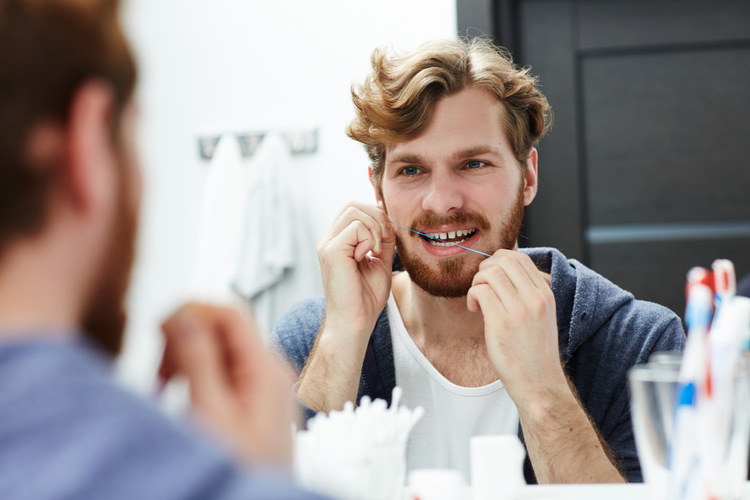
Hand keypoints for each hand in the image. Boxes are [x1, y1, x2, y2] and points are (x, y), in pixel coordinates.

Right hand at [159, 302, 295, 465]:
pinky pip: (219, 371)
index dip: (191, 310)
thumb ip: (197, 358)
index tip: (159, 330)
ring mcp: (262, 385)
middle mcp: (269, 370)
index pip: (230, 311)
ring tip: (167, 388)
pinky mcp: (251, 400)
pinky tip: (181, 397)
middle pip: (221, 327)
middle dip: (184, 340)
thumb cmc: (241, 469)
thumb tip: (183, 313)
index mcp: (266, 367)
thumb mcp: (211, 412)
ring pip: (217, 348)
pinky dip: (194, 376)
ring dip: (185, 359)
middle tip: (162, 372)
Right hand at [317, 202, 395, 337]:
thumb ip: (383, 240)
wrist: (355, 322)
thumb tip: (390, 219)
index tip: (387, 234)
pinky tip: (369, 256)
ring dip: (374, 227)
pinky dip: (370, 238)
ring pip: (353, 210)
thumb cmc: (366, 298)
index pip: (353, 208)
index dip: (375, 214)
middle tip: (384, 241)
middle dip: (376, 216)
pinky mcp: (331, 251)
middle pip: (352, 204)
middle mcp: (329, 240)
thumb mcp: (380, 262)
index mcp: (338, 242)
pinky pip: (356, 227)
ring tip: (376, 251)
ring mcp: (327, 245)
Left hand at [466, 250, 565, 403]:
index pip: (520, 258)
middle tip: (481, 286)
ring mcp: (519, 309)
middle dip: (485, 268)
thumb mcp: (541, 316)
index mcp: (545, 294)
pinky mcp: (502, 322)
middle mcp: (535, 298)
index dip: (499, 261)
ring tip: (477, 299)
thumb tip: (502, 273)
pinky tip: (474, 309)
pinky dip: (472, 295)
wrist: (539, 383)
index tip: (491, 277)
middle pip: (504, 260)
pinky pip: (480, 291)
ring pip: (490, 273)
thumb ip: (527, 294)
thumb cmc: (535, 352)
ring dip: (477, 282)